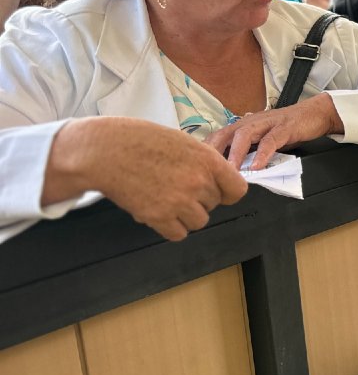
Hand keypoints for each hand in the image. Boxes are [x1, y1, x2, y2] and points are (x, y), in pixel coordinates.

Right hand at [45, 118, 247, 241]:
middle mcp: (198, 182)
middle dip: (198, 199)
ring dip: (184, 215)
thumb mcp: (182, 143)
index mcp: (208, 160)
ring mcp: (179, 201)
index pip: (237, 190)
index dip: (226, 193)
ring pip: (198, 222)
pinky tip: (156, 210)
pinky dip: (169, 227)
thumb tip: (217, 182)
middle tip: (174, 186)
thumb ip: (203, 163)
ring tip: (165, 198)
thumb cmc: (140, 140)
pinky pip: (178, 234)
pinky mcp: (159, 217)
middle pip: (213, 205)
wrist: (104, 150)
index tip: (217, 192)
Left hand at [204, 93, 341, 169]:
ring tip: (230, 171)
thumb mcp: (265, 138)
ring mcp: (268, 123)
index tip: (195, 164)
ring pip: (245, 136)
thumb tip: (235, 167)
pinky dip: (262, 154)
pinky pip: (270, 141)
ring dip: (235, 154)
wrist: (316, 113)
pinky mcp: (284, 128)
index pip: (218, 135)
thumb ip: (250, 149)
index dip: (205, 149)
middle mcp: (252, 122)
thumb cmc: (289, 127)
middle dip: (213, 151)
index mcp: (245, 125)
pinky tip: (258, 167)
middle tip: (204, 170)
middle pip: (225, 134)